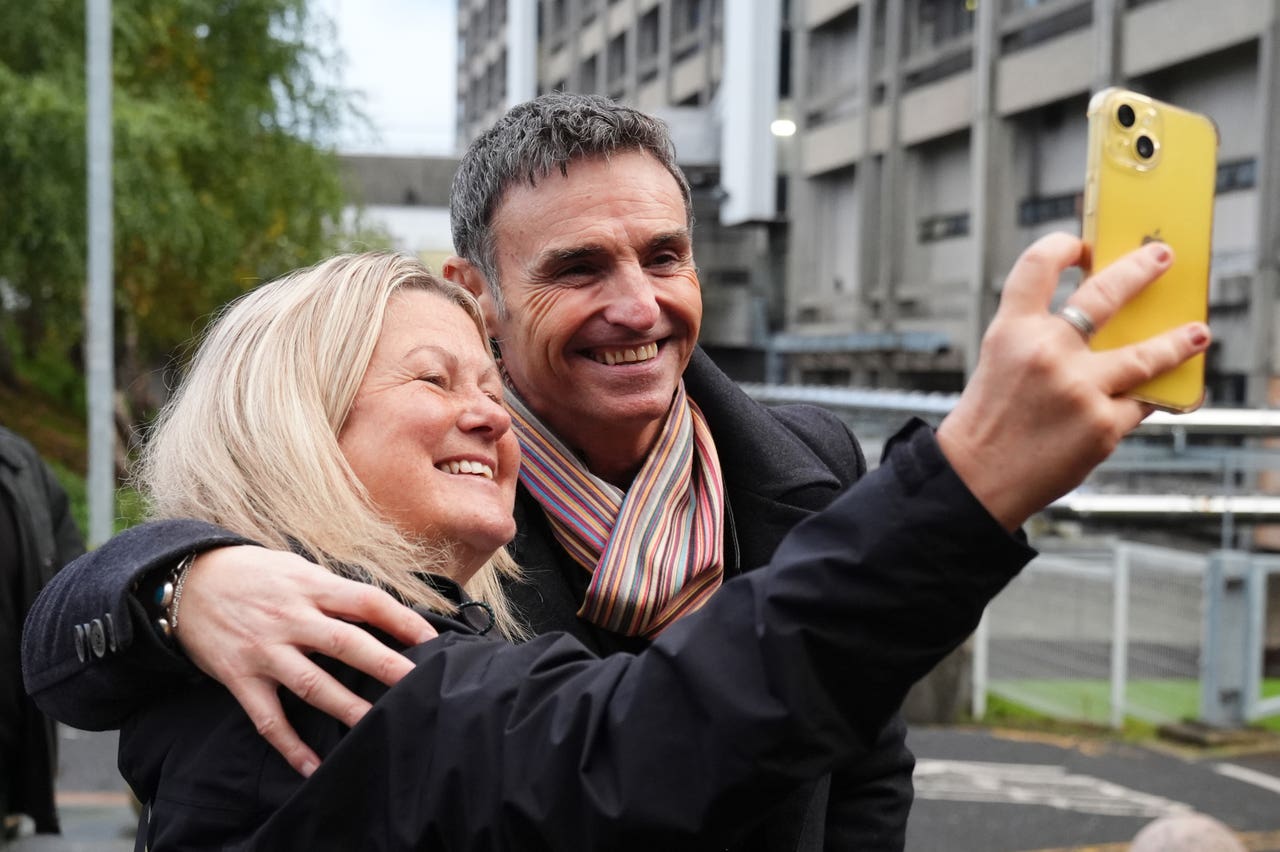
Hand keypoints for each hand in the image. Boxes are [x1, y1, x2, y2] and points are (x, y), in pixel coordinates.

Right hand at [174, 546, 436, 775]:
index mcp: (310, 587)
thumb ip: (333, 589)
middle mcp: (290, 619)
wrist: (186, 581)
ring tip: (379, 725)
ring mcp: (265, 651)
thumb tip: (379, 610)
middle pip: (347, 644)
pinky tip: (312, 766)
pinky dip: (290, 745)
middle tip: (419, 684)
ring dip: (347, 708)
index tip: (433, 641)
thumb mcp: (296, 567)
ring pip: (312, 685)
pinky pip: (268, 718)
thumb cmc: (253, 573)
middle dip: (386, 666)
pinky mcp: (240, 678)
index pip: (367, 602)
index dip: (402, 621)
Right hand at [937, 234, 1209, 529]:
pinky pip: (1140, 403)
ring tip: (1197, 333)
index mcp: (1012, 331)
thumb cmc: (990, 422)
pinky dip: (1148, 398)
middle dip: (1141, 269)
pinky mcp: (1102, 425)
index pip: (1038, 266)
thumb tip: (1109, 324)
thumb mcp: (1002, 363)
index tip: (1082, 245)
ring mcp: (1079, 389)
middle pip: (1106, 294)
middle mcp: (1046, 352)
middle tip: (1161, 256)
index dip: (1062, 246)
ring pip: (1146, 355)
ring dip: (1178, 342)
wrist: (977, 479)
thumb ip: (1043, 338)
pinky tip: (1163, 393)